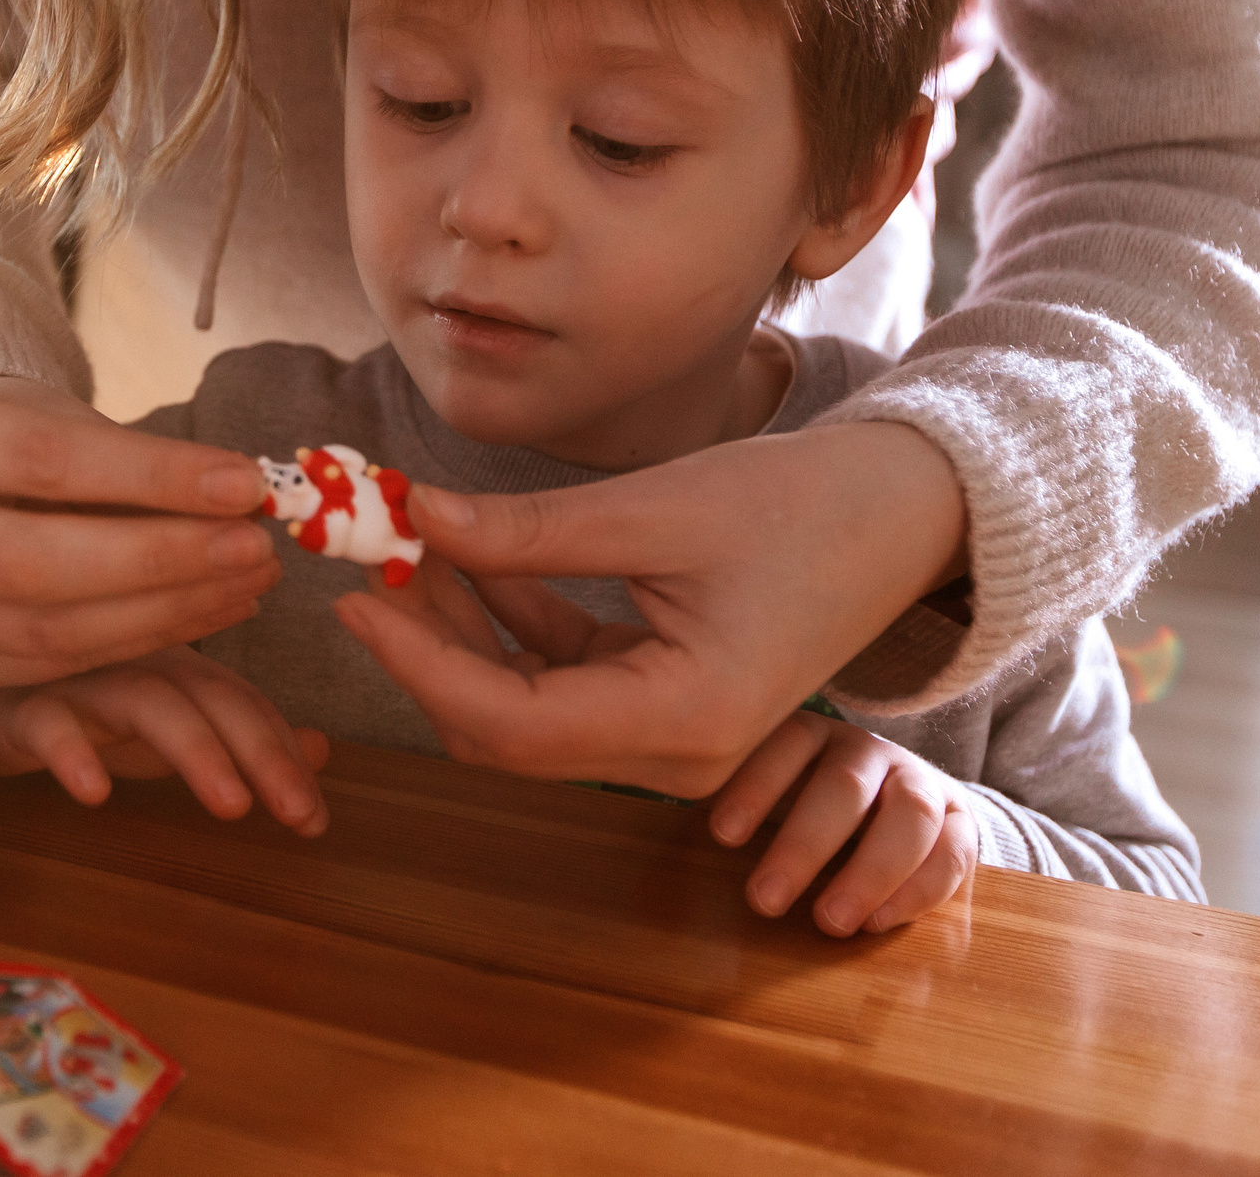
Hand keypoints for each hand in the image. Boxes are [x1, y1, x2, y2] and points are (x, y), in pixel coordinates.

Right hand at [0, 377, 282, 687]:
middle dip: (160, 560)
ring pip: (44, 630)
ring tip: (246, 581)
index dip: (151, 478)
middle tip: (253, 547)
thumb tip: (242, 495)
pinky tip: (202, 613)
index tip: (243, 484)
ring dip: (165, 612)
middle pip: (32, 561)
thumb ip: (133, 459)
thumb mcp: (56, 416)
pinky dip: (136, 644)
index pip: (43, 460)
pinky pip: (48, 668)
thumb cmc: (10, 439)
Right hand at [0, 648, 329, 835]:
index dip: (284, 754)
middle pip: (211, 698)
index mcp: (177, 664)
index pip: (244, 703)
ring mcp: (80, 678)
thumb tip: (320, 750)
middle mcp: (139, 661)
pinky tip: (94, 791)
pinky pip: (49, 724)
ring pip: (145, 703)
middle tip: (298, 815)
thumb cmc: (74, 695)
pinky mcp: (19, 703)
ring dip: (192, 751)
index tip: (315, 818)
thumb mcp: (161, 716)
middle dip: (261, 753)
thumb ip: (233, 732)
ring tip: (231, 807)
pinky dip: (73, 752)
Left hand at [334, 422, 965, 797]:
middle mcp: (677, 755)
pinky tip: (473, 555)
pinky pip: (566, 680)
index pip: (509, 722)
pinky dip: (514, 625)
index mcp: (683, 721)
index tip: (354, 597)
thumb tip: (417, 518)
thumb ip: (531, 531)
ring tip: (413, 542)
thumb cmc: (803, 505)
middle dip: (427, 651)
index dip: (417, 663)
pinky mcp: (668, 702)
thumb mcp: (655, 509)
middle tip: (371, 562)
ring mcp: (674, 738)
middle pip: (506, 730)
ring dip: (463, 634)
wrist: (906, 513)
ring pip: (528, 709)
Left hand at [707, 712, 978, 935]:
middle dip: (804, 845)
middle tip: (763, 901)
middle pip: (844, 787)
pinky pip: (954, 851)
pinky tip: (878, 923)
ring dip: (870, 873)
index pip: (786, 745)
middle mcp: (867, 751)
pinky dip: (919, 890)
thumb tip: (643, 759)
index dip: (756, 786)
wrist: (890, 799)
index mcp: (813, 733)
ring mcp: (918, 781)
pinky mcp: (958, 819)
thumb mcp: (761, 784)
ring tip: (829, 923)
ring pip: (910, 816)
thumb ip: (719, 787)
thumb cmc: (798, 798)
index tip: (720, 835)